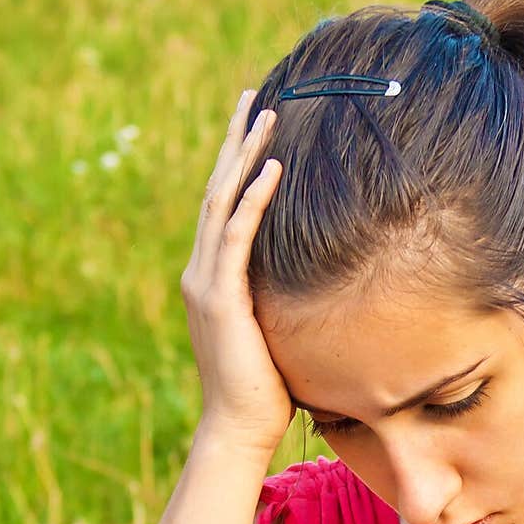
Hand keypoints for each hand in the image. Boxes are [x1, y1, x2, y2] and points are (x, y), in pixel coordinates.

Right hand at [180, 90, 292, 454]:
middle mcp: (202, 274)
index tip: (256, 128)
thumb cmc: (266, 391)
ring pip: (222, 203)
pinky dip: (253, 201)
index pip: (224, 209)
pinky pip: (236, 238)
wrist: (239, 427)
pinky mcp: (220, 299)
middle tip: (253, 96)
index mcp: (212, 280)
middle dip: (236, 142)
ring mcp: (206, 284)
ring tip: (266, 114)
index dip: (238, 165)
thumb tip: (321, 290)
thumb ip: (282, 304)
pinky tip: (271, 168)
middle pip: (217, 191)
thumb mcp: (276, 333)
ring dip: (245, 156)